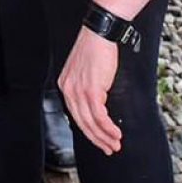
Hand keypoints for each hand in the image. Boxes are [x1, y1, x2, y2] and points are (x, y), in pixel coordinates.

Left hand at [58, 27, 122, 154]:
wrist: (99, 34)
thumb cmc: (96, 49)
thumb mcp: (85, 71)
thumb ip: (86, 87)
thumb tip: (97, 105)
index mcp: (65, 85)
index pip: (75, 115)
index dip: (88, 130)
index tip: (99, 139)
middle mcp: (68, 89)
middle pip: (81, 122)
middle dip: (96, 139)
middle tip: (109, 148)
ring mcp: (78, 90)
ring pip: (90, 122)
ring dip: (105, 136)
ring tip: (115, 144)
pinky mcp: (91, 89)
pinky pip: (99, 116)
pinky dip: (108, 128)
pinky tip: (116, 133)